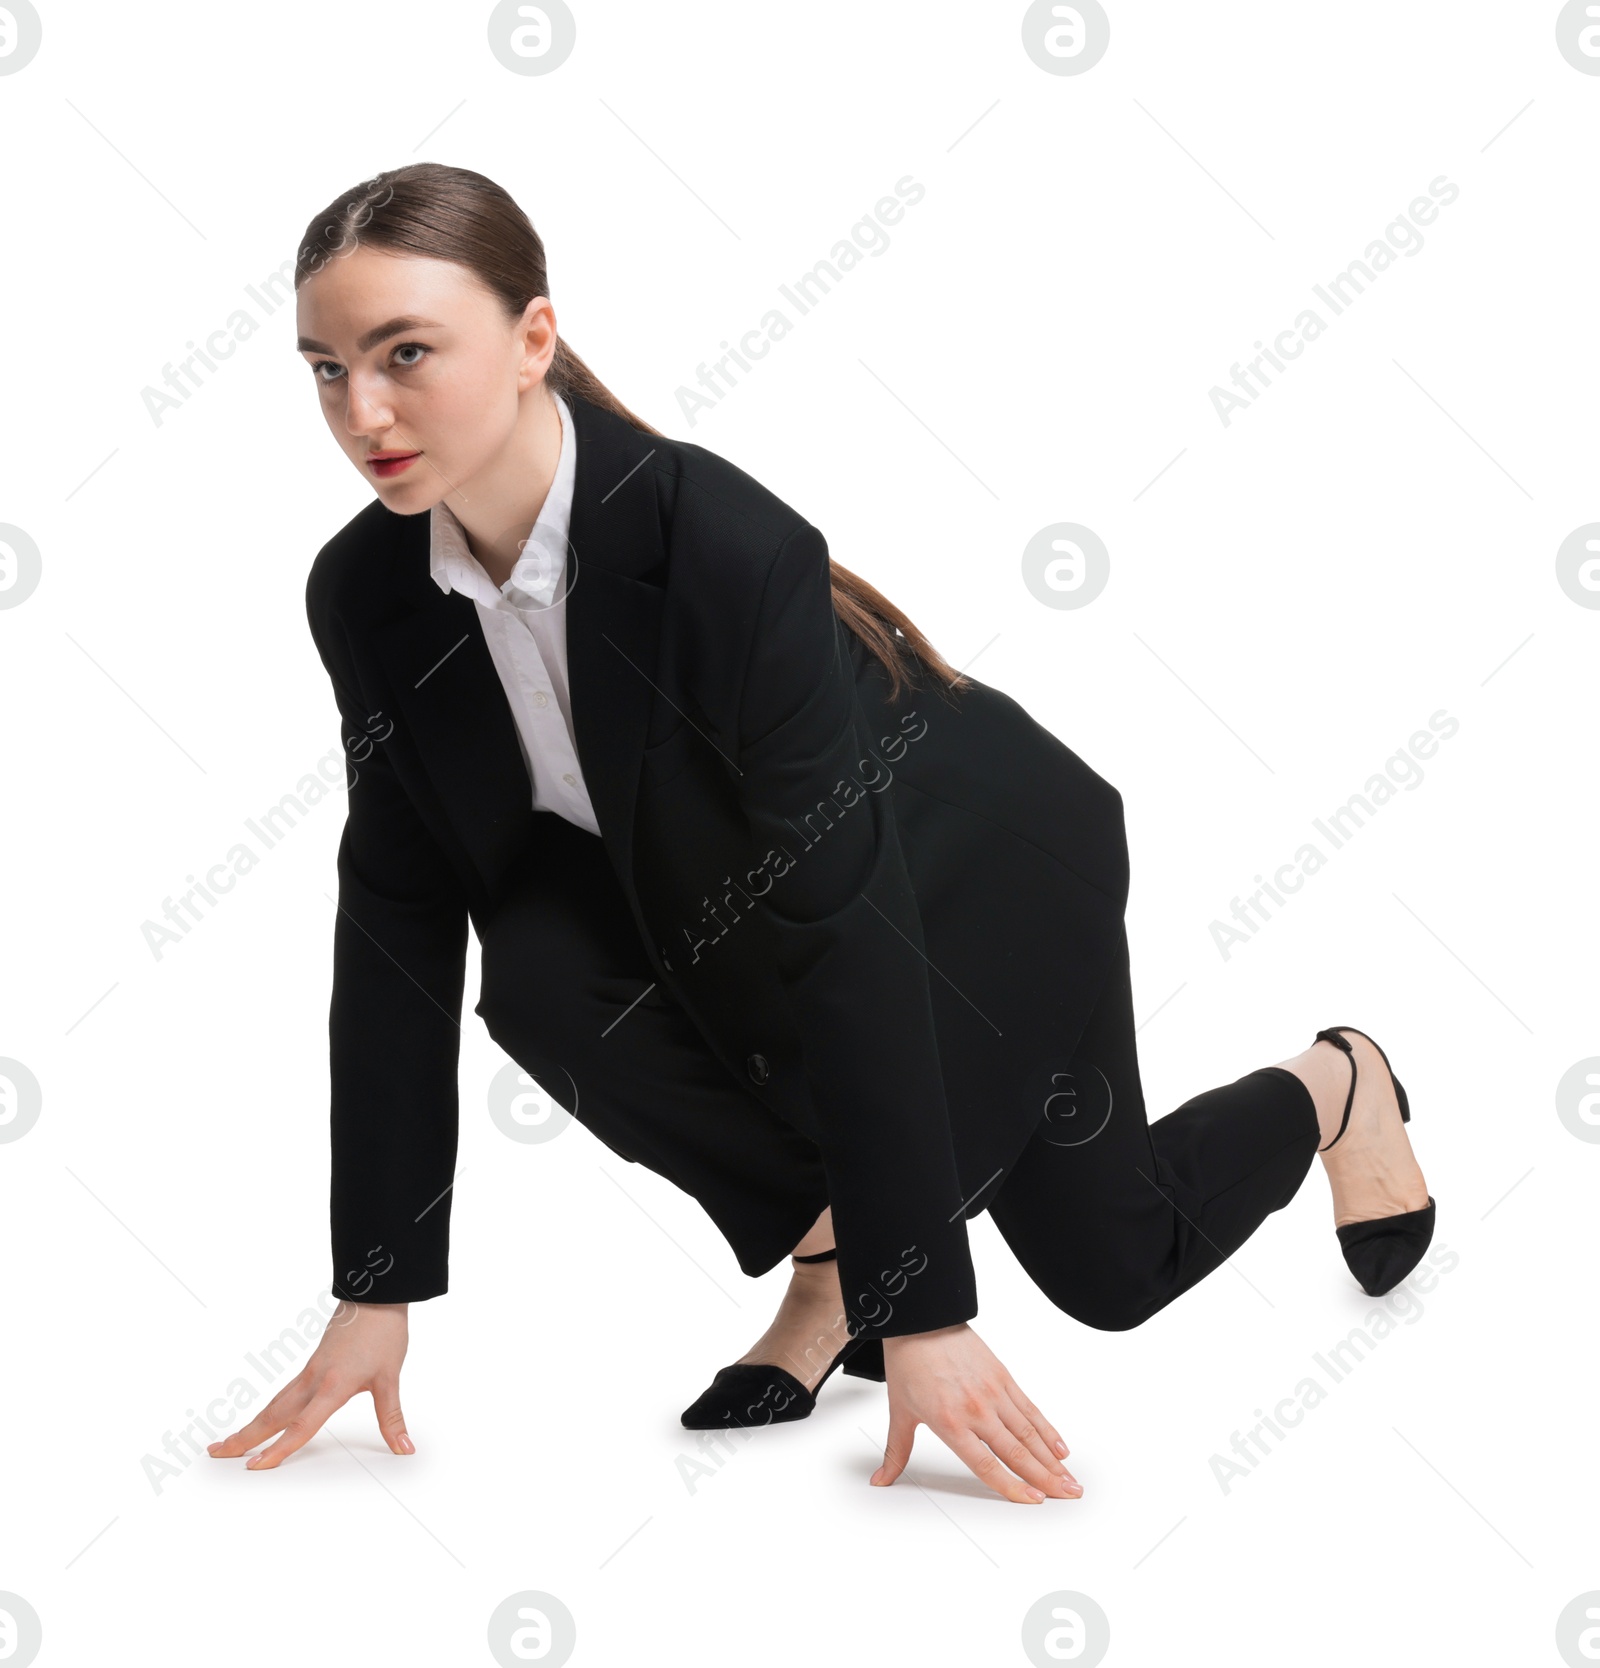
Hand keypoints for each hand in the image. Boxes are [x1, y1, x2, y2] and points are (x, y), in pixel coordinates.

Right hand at [206, 1300, 412, 1469]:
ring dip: (252, 1423)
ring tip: (230, 1441)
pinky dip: (269, 1409)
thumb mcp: (390, 1378)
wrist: (376, 1294)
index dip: (279, 1449)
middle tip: (216, 1454)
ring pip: (275, 1402)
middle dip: (245, 1437)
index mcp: (332, 1385)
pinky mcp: (313, 1364)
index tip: (255, 1467)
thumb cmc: (382, 1331)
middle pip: (274, 1414)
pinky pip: (284, 1392)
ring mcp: (310, 1371)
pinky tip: (265, 1417)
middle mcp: (314, 1379)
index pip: (301, 1425)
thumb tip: (403, 1447)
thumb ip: (392, 1417)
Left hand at [871, 1323, 1081, 1503]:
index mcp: (951, 1422)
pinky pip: (1029, 1408)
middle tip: (1068, 1495)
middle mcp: (976, 1409)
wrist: (920, 1320)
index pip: (987, 1464)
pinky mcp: (1003, 1376)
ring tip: (1070, 1479)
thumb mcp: (899, 1412)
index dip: (1012, 1486)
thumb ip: (897, 1452)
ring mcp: (993, 1392)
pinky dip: (1047, 1429)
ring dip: (1052, 1459)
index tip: (1034, 1500)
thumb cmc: (909, 1362)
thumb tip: (880, 1480)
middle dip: (1046, 1478)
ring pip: (1029, 1433)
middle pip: (1017, 1452)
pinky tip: (1059, 1446)